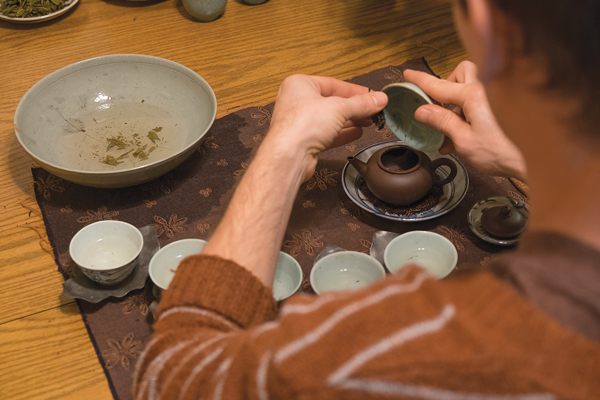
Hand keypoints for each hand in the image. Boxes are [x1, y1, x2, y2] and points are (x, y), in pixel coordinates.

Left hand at [267, 75, 387, 181]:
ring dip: (350, 121)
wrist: (289, 156)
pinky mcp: (304, 141)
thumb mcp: (340, 108)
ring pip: (330, 119)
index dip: (354, 91)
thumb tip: (379, 98)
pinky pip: (326, 134)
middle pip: (332, 102)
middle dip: (354, 107)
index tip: (371, 96)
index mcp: (300, 85)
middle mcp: (297, 102)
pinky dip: (342, 133)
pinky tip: (357, 133)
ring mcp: (300, 123)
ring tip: (368, 121)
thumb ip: (361, 104)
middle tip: (373, 110)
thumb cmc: (303, 124)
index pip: (333, 84)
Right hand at [404, 62, 526, 180]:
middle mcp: (486, 88)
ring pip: (472, 85)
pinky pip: (481, 98)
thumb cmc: (503, 152)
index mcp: (473, 95)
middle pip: (461, 73)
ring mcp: (497, 95)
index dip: (421, 81)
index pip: (439, 85)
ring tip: (455, 128)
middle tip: (441, 106)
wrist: (535, 160)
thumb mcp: (464, 140)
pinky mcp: (504, 105)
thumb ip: (442, 122)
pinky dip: (470, 111)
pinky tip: (465, 136)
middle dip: (449, 85)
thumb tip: (422, 111)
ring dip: (459, 101)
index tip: (408, 74)